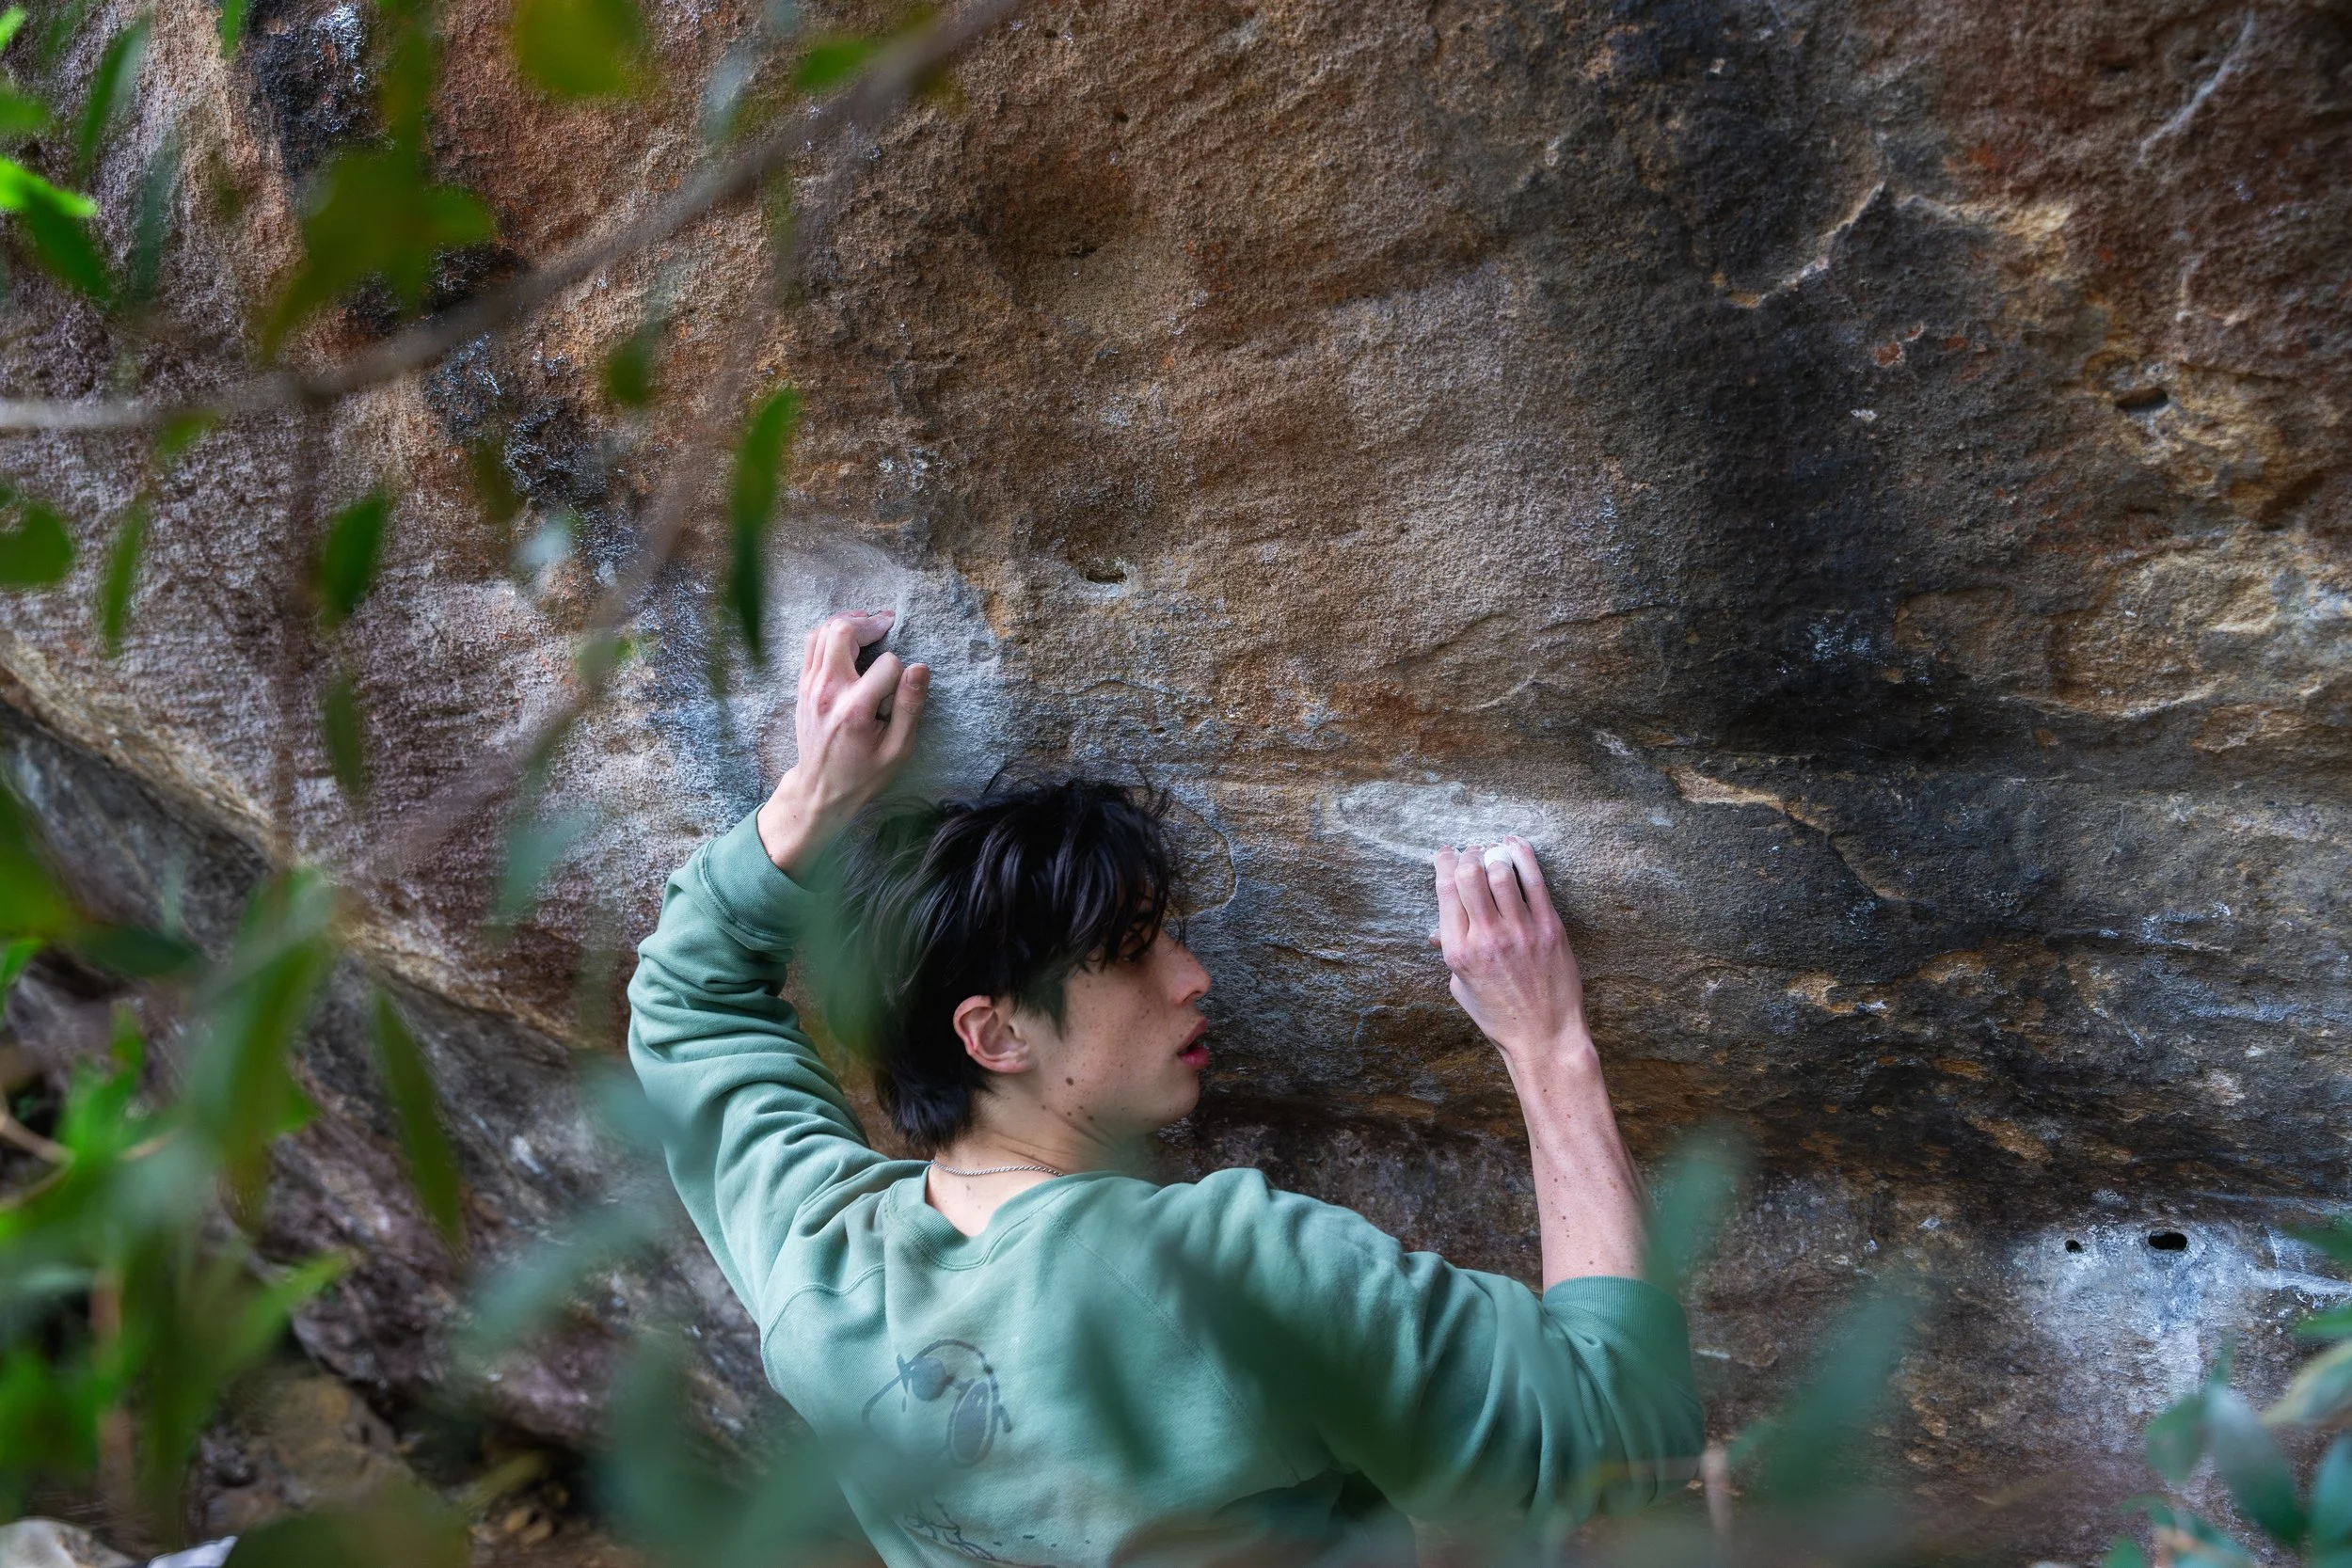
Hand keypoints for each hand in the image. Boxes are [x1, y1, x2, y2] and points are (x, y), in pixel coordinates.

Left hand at [756, 610, 928, 876]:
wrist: (820, 788)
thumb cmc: (863, 773)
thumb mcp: (898, 749)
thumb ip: (909, 707)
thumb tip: (920, 668)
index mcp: (855, 709)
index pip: (887, 664)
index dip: (901, 670)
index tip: (902, 685)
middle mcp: (828, 691)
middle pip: (842, 631)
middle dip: (869, 624)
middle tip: (887, 625)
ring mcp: (810, 686)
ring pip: (823, 631)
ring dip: (848, 623)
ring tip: (869, 626)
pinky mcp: (803, 686)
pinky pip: (812, 644)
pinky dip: (831, 633)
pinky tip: (850, 639)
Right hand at [1431, 838, 1589, 1063]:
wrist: (1545, 1037)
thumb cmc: (1500, 1016)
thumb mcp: (1461, 987)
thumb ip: (1451, 953)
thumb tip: (1437, 929)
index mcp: (1459, 952)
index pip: (1446, 891)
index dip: (1444, 863)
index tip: (1446, 853)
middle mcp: (1486, 938)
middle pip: (1470, 874)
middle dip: (1468, 854)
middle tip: (1471, 851)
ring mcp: (1520, 931)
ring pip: (1501, 871)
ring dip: (1493, 853)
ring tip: (1493, 851)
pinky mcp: (1549, 928)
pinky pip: (1535, 881)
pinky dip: (1523, 855)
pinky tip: (1516, 845)